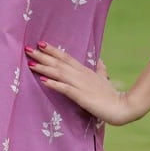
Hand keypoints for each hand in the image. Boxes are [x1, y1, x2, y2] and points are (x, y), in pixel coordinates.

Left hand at [25, 42, 142, 125]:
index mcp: (85, 71)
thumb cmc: (112, 95)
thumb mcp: (104, 80)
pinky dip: (54, 84)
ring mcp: (81, 85)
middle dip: (43, 56)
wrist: (122, 107)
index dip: (53, 50)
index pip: (66, 57)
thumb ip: (101, 70)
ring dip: (44, 68)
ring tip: (31, 63)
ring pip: (59, 73)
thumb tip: (101, 61)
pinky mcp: (81, 96)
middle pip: (59, 63)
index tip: (40, 43)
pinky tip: (43, 81)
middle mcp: (81, 75)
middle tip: (27, 49)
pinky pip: (65, 89)